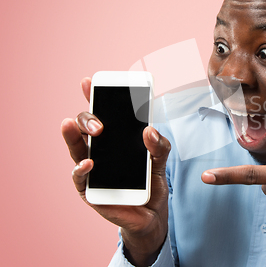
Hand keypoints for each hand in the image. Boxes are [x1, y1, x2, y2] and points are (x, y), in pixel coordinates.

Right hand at [61, 77, 170, 266]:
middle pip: (85, 127)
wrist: (151, 215)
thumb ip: (159, 145)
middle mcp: (100, 150)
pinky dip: (80, 169)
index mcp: (115, 139)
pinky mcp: (90, 189)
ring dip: (74, 136)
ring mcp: (92, 169)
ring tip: (73, 126)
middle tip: (99, 123)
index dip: (94, 97)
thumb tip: (150, 130)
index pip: (102, 114)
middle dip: (88, 118)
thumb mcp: (161, 161)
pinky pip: (79, 177)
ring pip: (76, 148)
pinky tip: (88, 163)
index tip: (89, 82)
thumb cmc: (151, 184)